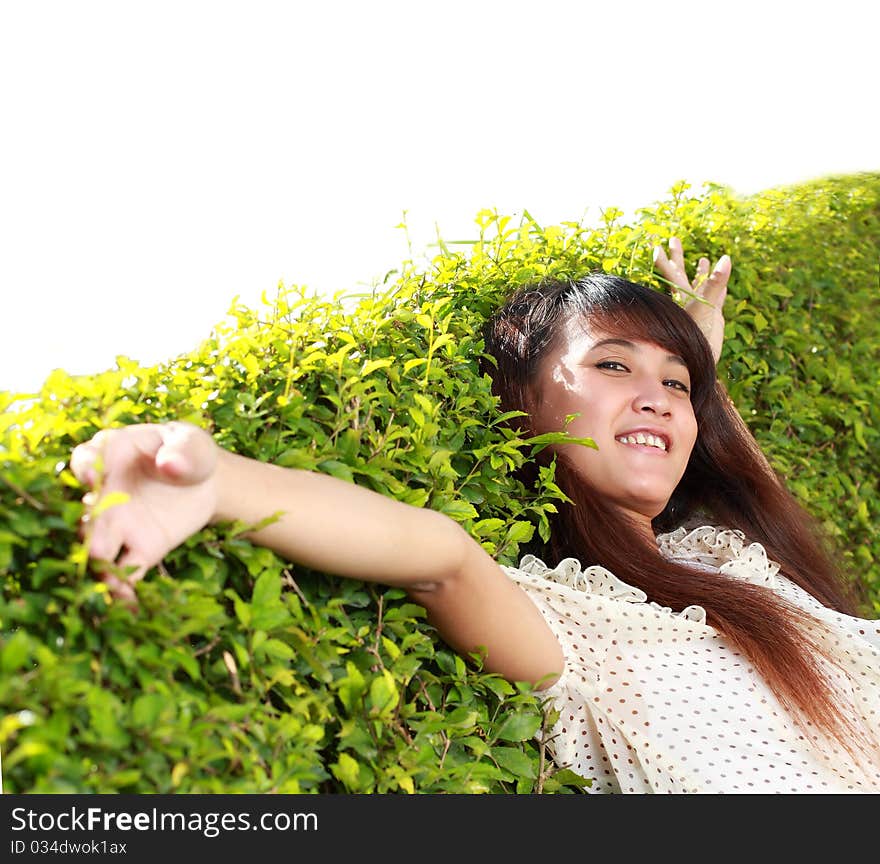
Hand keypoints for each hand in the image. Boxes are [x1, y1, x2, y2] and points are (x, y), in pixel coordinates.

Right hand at [70, 421, 219, 605]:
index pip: (87, 458)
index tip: (90, 476)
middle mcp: (105, 493)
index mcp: (112, 456)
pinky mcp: (140, 548)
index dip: (85, 467)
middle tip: (97, 543)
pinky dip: (125, 590)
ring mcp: (118, 524)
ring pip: (99, 547)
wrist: (206, 482)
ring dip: (100, 564)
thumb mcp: (192, 444)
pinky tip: (130, 606)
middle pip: (87, 511)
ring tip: (110, 581)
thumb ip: (183, 450)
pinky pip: (127, 572)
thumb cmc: (191, 453)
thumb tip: (170, 465)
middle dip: (90, 528)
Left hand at [652, 237, 730, 363]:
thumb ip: (715, 283)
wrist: (702, 356)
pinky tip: (723, 283)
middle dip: (678, 256)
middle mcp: (689, 298)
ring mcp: (701, 305)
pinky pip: (716, 297)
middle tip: (674, 239)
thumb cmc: (697, 333)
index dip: (662, 259)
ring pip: (701, 284)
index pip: (670, 272)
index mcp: (681, 295)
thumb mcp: (706, 305)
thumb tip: (726, 258)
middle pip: (681, 272)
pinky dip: (719, 289)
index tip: (655, 245)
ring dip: (702, 272)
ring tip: (703, 259)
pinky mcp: (713, 314)